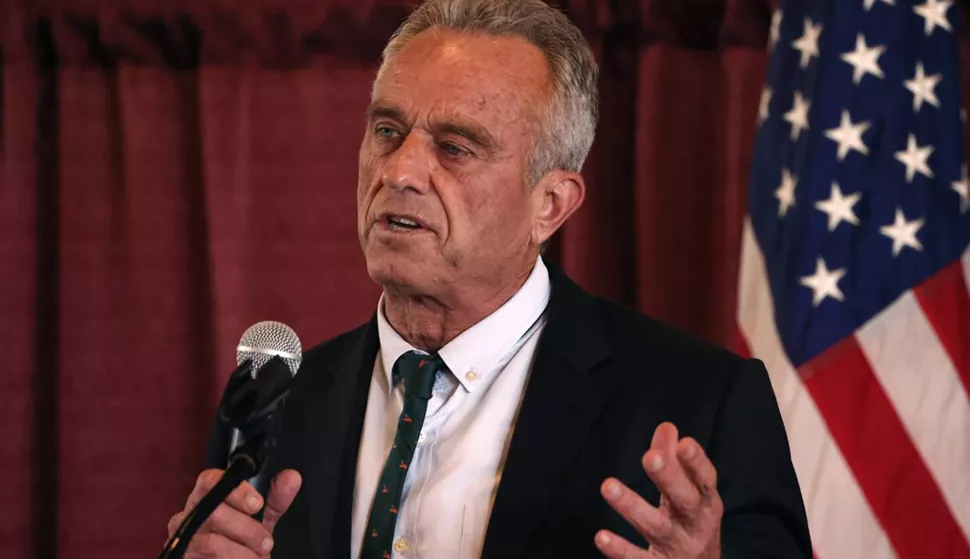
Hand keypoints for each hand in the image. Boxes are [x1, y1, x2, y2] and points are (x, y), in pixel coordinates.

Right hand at [167, 468, 301, 557]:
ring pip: (212, 542)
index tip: (257, 504)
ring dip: (242, 553)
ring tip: (258, 558)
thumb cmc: (242, 539)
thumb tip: (291, 478)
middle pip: (214, 513)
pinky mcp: (182, 557)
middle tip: (266, 543)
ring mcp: (183, 540)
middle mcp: (190, 515)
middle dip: (247, 529)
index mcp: (208, 497)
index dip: (235, 491)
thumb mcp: (263, 518)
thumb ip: (277, 498)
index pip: (210, 480)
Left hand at [596, 423, 721, 558]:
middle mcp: (695, 526)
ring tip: (607, 486)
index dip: (696, 462)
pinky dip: (620, 549)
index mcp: (706, 503)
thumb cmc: (691, 524)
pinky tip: (601, 536)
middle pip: (684, 501)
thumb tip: (667, 427)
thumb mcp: (690, 494)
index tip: (685, 443)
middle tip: (650, 457)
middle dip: (669, 478)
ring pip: (656, 527)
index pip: (705, 480)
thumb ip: (676, 461)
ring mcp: (676, 548)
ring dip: (632, 506)